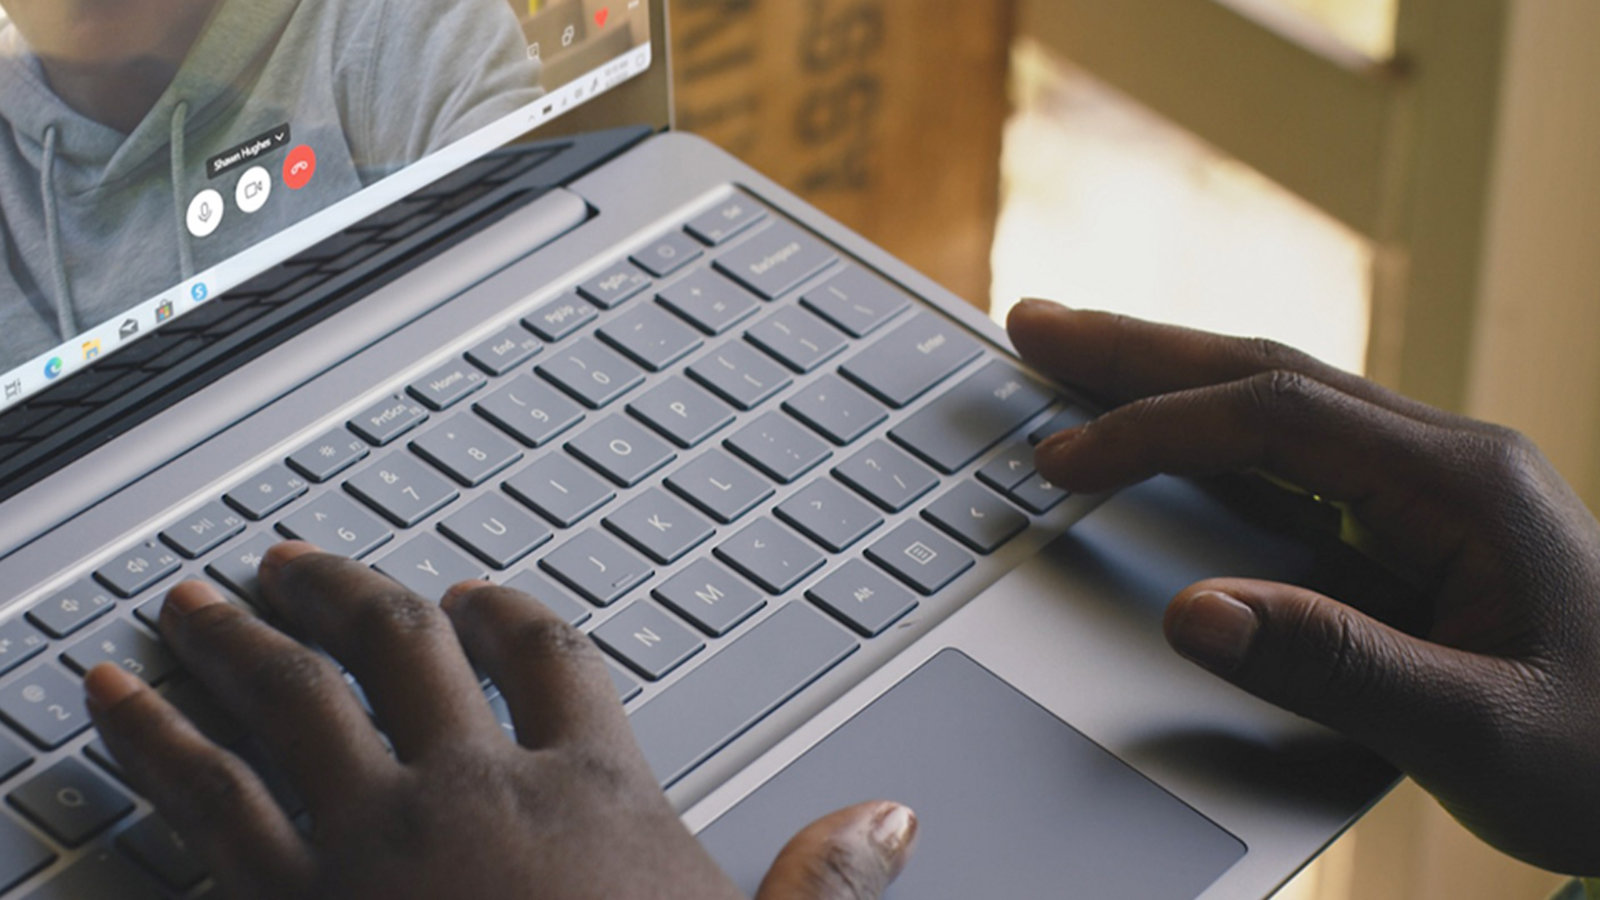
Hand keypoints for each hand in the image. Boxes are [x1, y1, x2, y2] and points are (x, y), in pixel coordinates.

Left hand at [84, 542, 915, 898]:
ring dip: (236, 638)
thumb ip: (822, 884)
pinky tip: (115, 698)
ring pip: (293, 696)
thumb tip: (892, 822)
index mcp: (590, 790)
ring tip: (195, 599)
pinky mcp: (287, 898)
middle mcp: (475, 789)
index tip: (470, 599)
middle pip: (403, 649)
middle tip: (297, 565)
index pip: (550, 658)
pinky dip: (153, 734)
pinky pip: (206, 793)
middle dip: (345, 595)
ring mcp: (373, 837)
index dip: (505, 616)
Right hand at [1009, 299, 1599, 875]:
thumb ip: (1338, 667)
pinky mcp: (1417, 526)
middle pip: (1268, 374)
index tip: (1064, 457)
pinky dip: (1208, 438)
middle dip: (1142, 350)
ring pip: (1275, 402)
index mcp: (1464, 487)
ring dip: (1167, 377)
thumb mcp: (1482, 733)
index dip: (1158, 429)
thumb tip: (1192, 614)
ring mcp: (1431, 488)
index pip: (1278, 420)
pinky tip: (1160, 436)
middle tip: (1036, 325)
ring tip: (1072, 355)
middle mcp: (1445, 462)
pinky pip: (1293, 459)